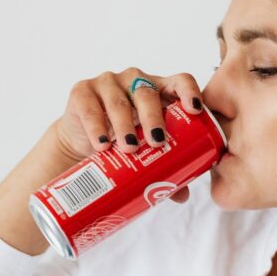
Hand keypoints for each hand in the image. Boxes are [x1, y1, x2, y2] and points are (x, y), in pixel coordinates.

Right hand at [53, 67, 204, 203]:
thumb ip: (165, 165)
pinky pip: (90, 107)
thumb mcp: (145, 147)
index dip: (189, 91)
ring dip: (125, 125)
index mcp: (159, 89)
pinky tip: (101, 144)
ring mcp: (107, 82)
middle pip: (147, 93)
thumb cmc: (123, 138)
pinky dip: (96, 127)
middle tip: (157, 142)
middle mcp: (134, 80)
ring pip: (119, 101)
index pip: (180, 81)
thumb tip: (182, 195)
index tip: (195, 109)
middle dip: (153, 117)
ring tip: (129, 148)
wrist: (82, 139)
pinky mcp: (82, 91)